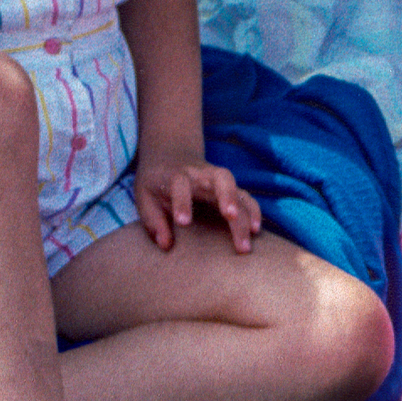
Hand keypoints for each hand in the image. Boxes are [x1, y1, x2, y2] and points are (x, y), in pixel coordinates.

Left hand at [136, 149, 261, 254]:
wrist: (170, 155)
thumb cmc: (156, 182)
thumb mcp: (144, 197)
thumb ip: (153, 221)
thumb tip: (166, 244)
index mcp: (176, 175)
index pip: (181, 184)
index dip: (182, 201)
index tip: (183, 222)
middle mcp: (201, 174)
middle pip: (220, 179)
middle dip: (228, 196)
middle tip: (232, 218)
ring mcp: (218, 179)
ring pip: (237, 189)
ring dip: (246, 210)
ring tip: (251, 235)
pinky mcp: (229, 188)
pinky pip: (245, 196)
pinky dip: (254, 210)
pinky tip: (257, 230)